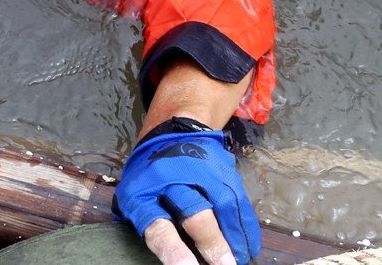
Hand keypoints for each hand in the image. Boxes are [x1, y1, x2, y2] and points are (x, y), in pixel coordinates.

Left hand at [115, 125, 260, 264]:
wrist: (176, 130)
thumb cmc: (149, 173)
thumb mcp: (134, 193)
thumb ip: (146, 221)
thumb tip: (167, 254)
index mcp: (143, 193)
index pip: (157, 225)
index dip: (172, 249)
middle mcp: (173, 181)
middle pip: (196, 216)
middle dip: (213, 244)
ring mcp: (203, 175)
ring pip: (223, 210)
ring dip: (234, 241)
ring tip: (238, 260)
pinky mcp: (224, 172)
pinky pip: (240, 204)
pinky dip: (245, 228)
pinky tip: (247, 246)